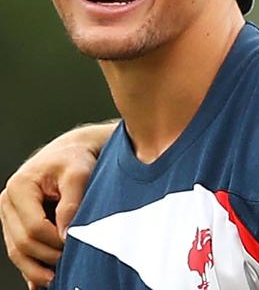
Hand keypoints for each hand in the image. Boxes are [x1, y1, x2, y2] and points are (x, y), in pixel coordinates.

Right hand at [0, 120, 117, 287]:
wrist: (73, 151)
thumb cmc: (76, 159)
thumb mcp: (79, 174)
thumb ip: (72, 202)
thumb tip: (65, 234)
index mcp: (20, 187)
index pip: (33, 227)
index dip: (54, 242)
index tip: (76, 245)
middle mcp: (8, 201)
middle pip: (22, 242)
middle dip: (47, 256)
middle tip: (71, 262)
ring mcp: (9, 213)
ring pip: (17, 250)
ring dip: (36, 267)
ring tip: (57, 278)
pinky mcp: (16, 221)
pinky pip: (19, 248)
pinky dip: (30, 265)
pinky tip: (41, 281)